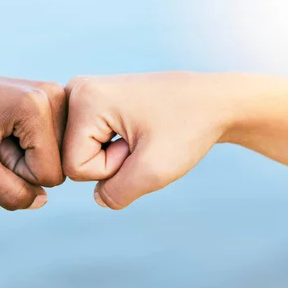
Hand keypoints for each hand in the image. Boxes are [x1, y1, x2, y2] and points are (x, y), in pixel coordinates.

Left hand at [0, 67, 66, 209]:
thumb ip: (9, 193)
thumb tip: (42, 200)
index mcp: (36, 106)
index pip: (50, 175)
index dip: (15, 173)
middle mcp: (55, 95)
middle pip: (58, 165)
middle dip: (23, 164)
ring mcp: (57, 95)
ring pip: (57, 156)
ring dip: (25, 156)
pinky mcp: (54, 99)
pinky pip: (53, 144)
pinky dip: (29, 145)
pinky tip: (8, 128)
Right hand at [62, 72, 236, 208]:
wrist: (214, 101)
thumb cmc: (189, 128)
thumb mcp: (154, 172)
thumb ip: (116, 194)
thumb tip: (98, 197)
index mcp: (83, 98)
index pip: (75, 167)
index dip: (112, 168)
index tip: (141, 144)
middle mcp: (75, 90)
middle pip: (73, 158)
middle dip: (110, 162)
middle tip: (143, 140)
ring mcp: (84, 94)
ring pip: (82, 153)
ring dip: (114, 156)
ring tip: (142, 135)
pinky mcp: (94, 102)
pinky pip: (91, 144)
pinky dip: (115, 148)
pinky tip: (137, 132)